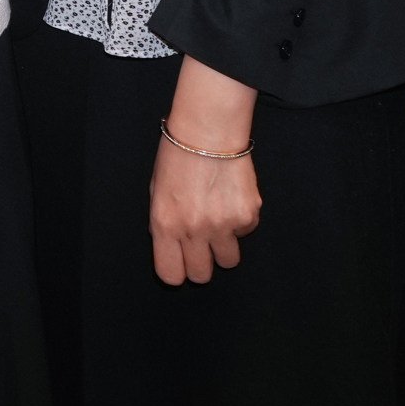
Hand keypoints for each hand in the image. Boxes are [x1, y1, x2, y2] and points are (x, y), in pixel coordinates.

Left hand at [148, 60, 260, 284]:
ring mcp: (224, 225)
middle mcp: (194, 230)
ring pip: (228, 261)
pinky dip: (240, 222)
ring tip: (218, 220)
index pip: (171, 275)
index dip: (176, 271)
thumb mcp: (156, 192)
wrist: (209, 130)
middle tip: (202, 244)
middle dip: (201, 263)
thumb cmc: (177, 156)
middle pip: (201, 275)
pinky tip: (230, 198)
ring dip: (224, 246)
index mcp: (165, 225)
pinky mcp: (248, 215)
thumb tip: (173, 246)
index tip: (180, 262)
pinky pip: (246, 233)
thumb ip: (164, 224)